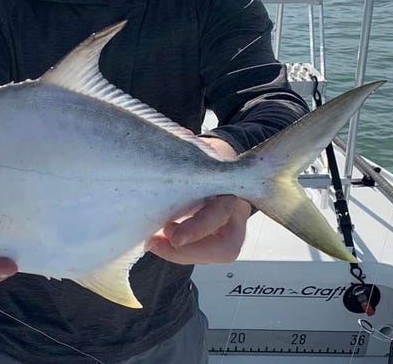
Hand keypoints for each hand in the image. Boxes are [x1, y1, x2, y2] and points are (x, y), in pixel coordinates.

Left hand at [147, 137, 249, 264]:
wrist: (222, 161)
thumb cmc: (208, 156)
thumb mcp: (201, 148)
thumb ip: (190, 144)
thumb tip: (182, 136)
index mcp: (232, 187)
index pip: (219, 214)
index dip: (197, 227)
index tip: (171, 233)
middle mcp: (237, 212)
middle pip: (226, 248)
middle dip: (190, 253)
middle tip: (156, 243)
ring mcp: (232, 227)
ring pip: (217, 254)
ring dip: (183, 255)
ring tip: (155, 242)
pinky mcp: (220, 236)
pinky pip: (205, 252)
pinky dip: (182, 251)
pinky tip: (160, 241)